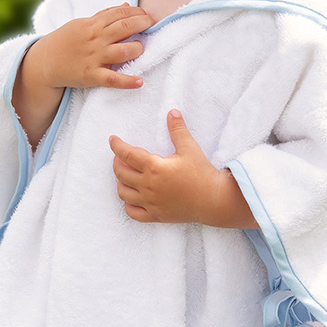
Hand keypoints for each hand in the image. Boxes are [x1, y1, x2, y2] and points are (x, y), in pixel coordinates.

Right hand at [30, 3, 154, 90]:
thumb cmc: (67, 41)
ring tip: (140, 49)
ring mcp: (94, 57)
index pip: (120, 13)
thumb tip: (126, 5)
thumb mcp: (83, 23)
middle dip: (143, 24)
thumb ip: (105, 15)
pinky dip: (127, 81)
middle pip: (125, 28)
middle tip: (153, 25)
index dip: (137, 12)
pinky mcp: (91, 75)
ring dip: (137, 48)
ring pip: (123, 51)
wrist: (45, 62)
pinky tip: (139, 81)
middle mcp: (95, 39)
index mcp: (92, 24)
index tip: (147, 15)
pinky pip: (112, 79)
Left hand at [109, 110, 256, 227]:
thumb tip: (172, 112)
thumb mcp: (190, 148)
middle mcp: (148, 186)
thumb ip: (178, 130)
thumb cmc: (202, 173)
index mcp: (154, 167)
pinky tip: (132, 197)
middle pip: (120, 173)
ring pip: (123, 193)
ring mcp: (150, 202)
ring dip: (120, 182)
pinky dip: (128, 204)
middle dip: (116, 163)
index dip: (116, 146)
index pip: (127, 155)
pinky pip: (133, 212)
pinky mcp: (155, 215)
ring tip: (125, 175)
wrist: (213, 200)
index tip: (112, 140)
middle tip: (120, 157)